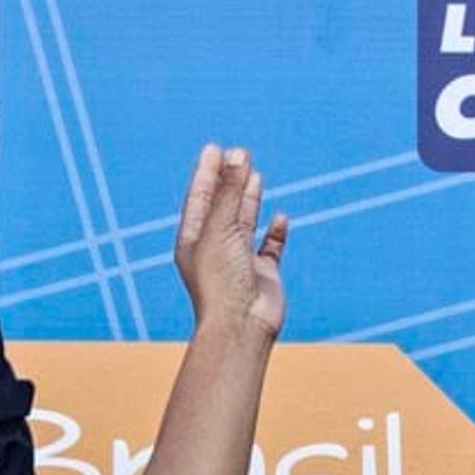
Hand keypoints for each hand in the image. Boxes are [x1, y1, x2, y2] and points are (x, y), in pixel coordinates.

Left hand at [175, 146, 287, 338]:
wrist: (240, 326)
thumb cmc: (221, 280)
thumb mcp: (221, 227)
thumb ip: (230, 191)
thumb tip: (238, 155)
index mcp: (193, 241)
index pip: (199, 199)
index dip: (206, 174)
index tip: (214, 148)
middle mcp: (214, 250)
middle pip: (221, 207)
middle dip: (229, 180)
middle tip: (239, 153)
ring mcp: (239, 262)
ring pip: (244, 223)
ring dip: (248, 199)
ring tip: (254, 175)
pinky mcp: (263, 276)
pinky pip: (270, 248)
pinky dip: (275, 231)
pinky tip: (280, 216)